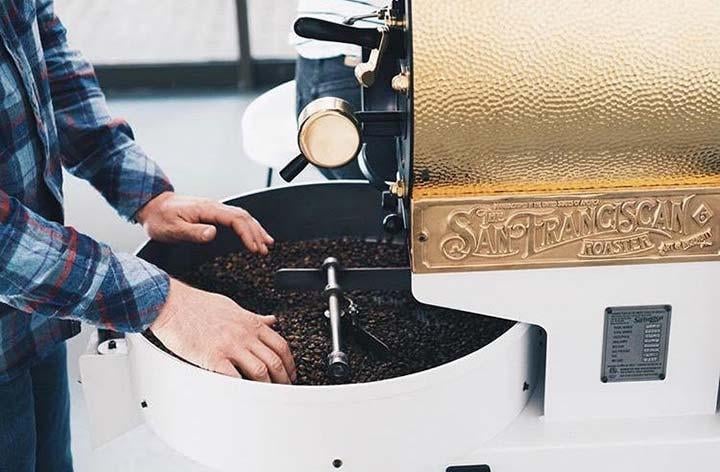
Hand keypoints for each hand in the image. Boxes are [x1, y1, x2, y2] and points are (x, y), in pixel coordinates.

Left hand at [137, 192, 273, 253]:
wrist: (151, 206)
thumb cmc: (160, 218)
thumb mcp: (173, 229)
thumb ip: (193, 232)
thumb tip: (213, 233)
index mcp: (207, 209)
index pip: (235, 219)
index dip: (248, 234)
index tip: (254, 247)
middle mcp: (213, 206)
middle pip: (243, 217)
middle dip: (257, 233)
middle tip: (265, 249)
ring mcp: (213, 209)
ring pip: (242, 216)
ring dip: (255, 229)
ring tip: (266, 243)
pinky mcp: (212, 213)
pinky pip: (235, 218)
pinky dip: (247, 226)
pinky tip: (251, 234)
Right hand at [151, 279, 295, 382]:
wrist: (172, 303)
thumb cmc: (198, 305)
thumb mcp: (232, 306)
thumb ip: (254, 317)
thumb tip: (271, 321)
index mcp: (250, 323)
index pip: (280, 345)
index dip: (290, 363)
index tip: (290, 372)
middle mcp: (244, 335)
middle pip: (274, 360)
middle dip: (284, 378)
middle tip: (285, 388)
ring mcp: (230, 346)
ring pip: (260, 370)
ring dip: (268, 386)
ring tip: (269, 395)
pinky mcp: (213, 357)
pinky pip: (234, 377)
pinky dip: (242, 388)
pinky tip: (245, 395)